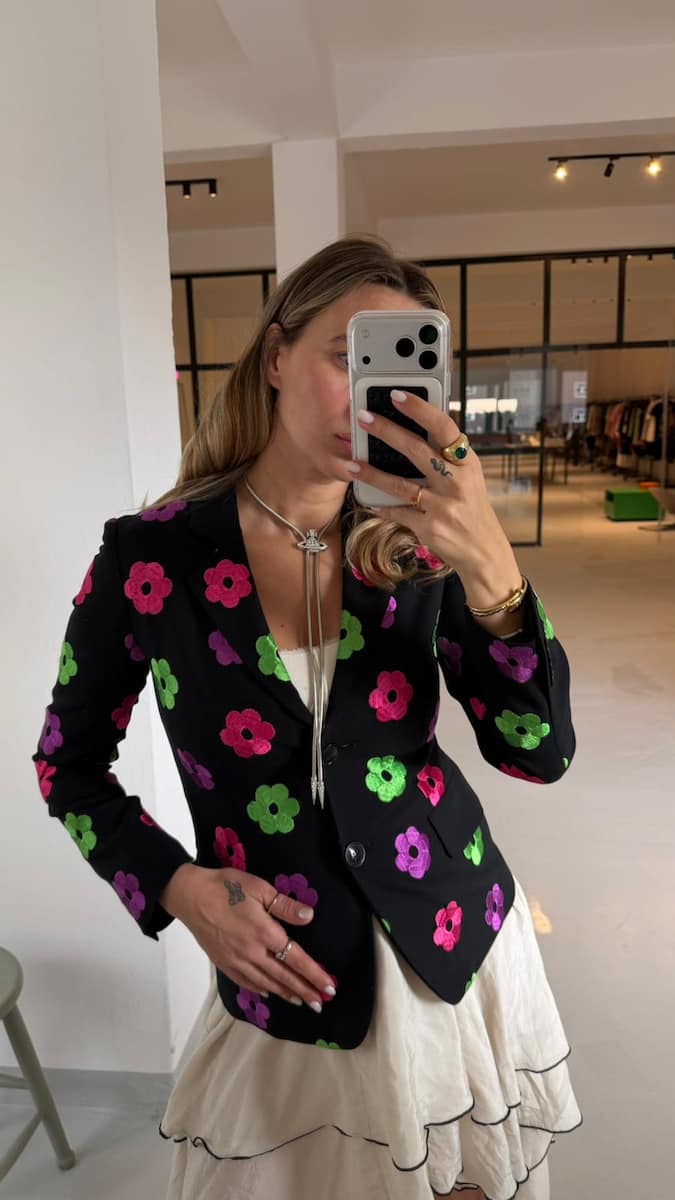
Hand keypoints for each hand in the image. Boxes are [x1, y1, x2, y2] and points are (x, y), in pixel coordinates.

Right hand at [160, 863, 335, 1010]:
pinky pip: (245, 982)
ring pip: (266, 982)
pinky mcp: (223, 962)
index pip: (296, 959)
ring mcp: (236, 960)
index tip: (329, 987)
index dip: (314, 974)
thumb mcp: (259, 888)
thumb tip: (309, 916)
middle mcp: (252, 952)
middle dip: (304, 991)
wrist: (189, 895)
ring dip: (285, 993)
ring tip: (300, 1001)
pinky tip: (268, 992)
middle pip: (284, 976)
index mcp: (264, 932)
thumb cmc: (225, 887)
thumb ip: (284, 905)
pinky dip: (260, 989)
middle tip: (320, 1004)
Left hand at [347, 390, 521, 607]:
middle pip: (416, 450)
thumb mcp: (469, 479)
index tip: (397, 395)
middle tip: (362, 418)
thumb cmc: (471, 510)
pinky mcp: (431, 527)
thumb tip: (415, 429)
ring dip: (372, 473)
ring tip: (351, 463)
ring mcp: (444, 506)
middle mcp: (457, 482)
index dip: (420, 409)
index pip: (444, 427)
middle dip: (386, 431)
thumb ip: (447, 458)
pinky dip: (382, 506)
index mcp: (467, 463)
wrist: (484, 551)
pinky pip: (399, 512)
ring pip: (400, 484)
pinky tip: (368, 501)